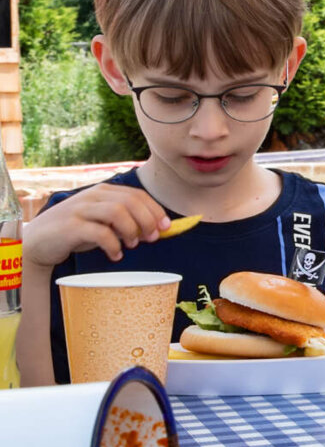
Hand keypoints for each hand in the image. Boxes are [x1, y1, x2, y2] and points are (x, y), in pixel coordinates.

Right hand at [23, 184, 171, 268]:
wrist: (37, 241)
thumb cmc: (76, 233)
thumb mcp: (103, 224)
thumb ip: (126, 223)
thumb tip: (157, 231)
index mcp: (103, 192)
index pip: (138, 195)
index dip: (155, 210)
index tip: (166, 227)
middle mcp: (92, 196)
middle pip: (130, 201)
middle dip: (147, 220)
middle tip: (152, 238)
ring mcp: (80, 210)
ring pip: (117, 211)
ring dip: (131, 230)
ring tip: (132, 245)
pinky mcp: (69, 226)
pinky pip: (99, 232)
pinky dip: (113, 245)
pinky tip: (115, 254)